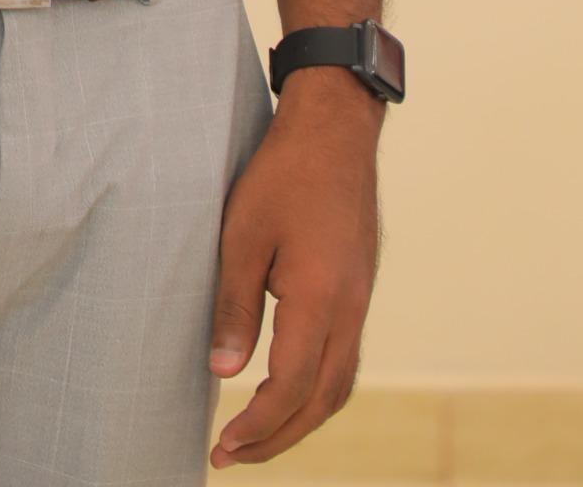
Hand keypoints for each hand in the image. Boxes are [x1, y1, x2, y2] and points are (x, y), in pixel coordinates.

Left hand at [206, 82, 381, 464]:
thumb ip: (234, 305)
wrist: (335, 129)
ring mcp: (360, 300)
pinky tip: (289, 388)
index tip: (224, 446)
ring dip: (300, 418)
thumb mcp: (243, 234)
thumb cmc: (283, 173)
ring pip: (339, 385)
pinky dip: (318, 389)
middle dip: (278, 437)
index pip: (291, 386)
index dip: (258, 425)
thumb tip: (222, 371)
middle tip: (233, 455)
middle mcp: (350, 309)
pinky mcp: (359, 288)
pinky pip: (345, 359)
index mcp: (321, 299)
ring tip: (258, 434)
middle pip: (321, 400)